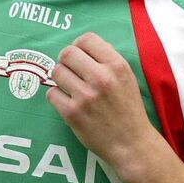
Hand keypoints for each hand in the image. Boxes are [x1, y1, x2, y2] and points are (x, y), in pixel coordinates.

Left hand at [47, 32, 158, 178]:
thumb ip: (108, 60)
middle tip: (72, 72)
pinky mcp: (72, 114)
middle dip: (66, 61)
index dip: (79, 46)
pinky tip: (68, 102)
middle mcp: (101, 78)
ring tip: (71, 88)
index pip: (87, 39)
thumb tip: (84, 45)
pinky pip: (52, 94)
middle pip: (67, 53)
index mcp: (117, 66)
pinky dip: (57, 97)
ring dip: (61, 78)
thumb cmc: (128, 109)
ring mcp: (85, 96)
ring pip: (56, 72)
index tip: (80, 56)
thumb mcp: (128, 78)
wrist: (131, 144)